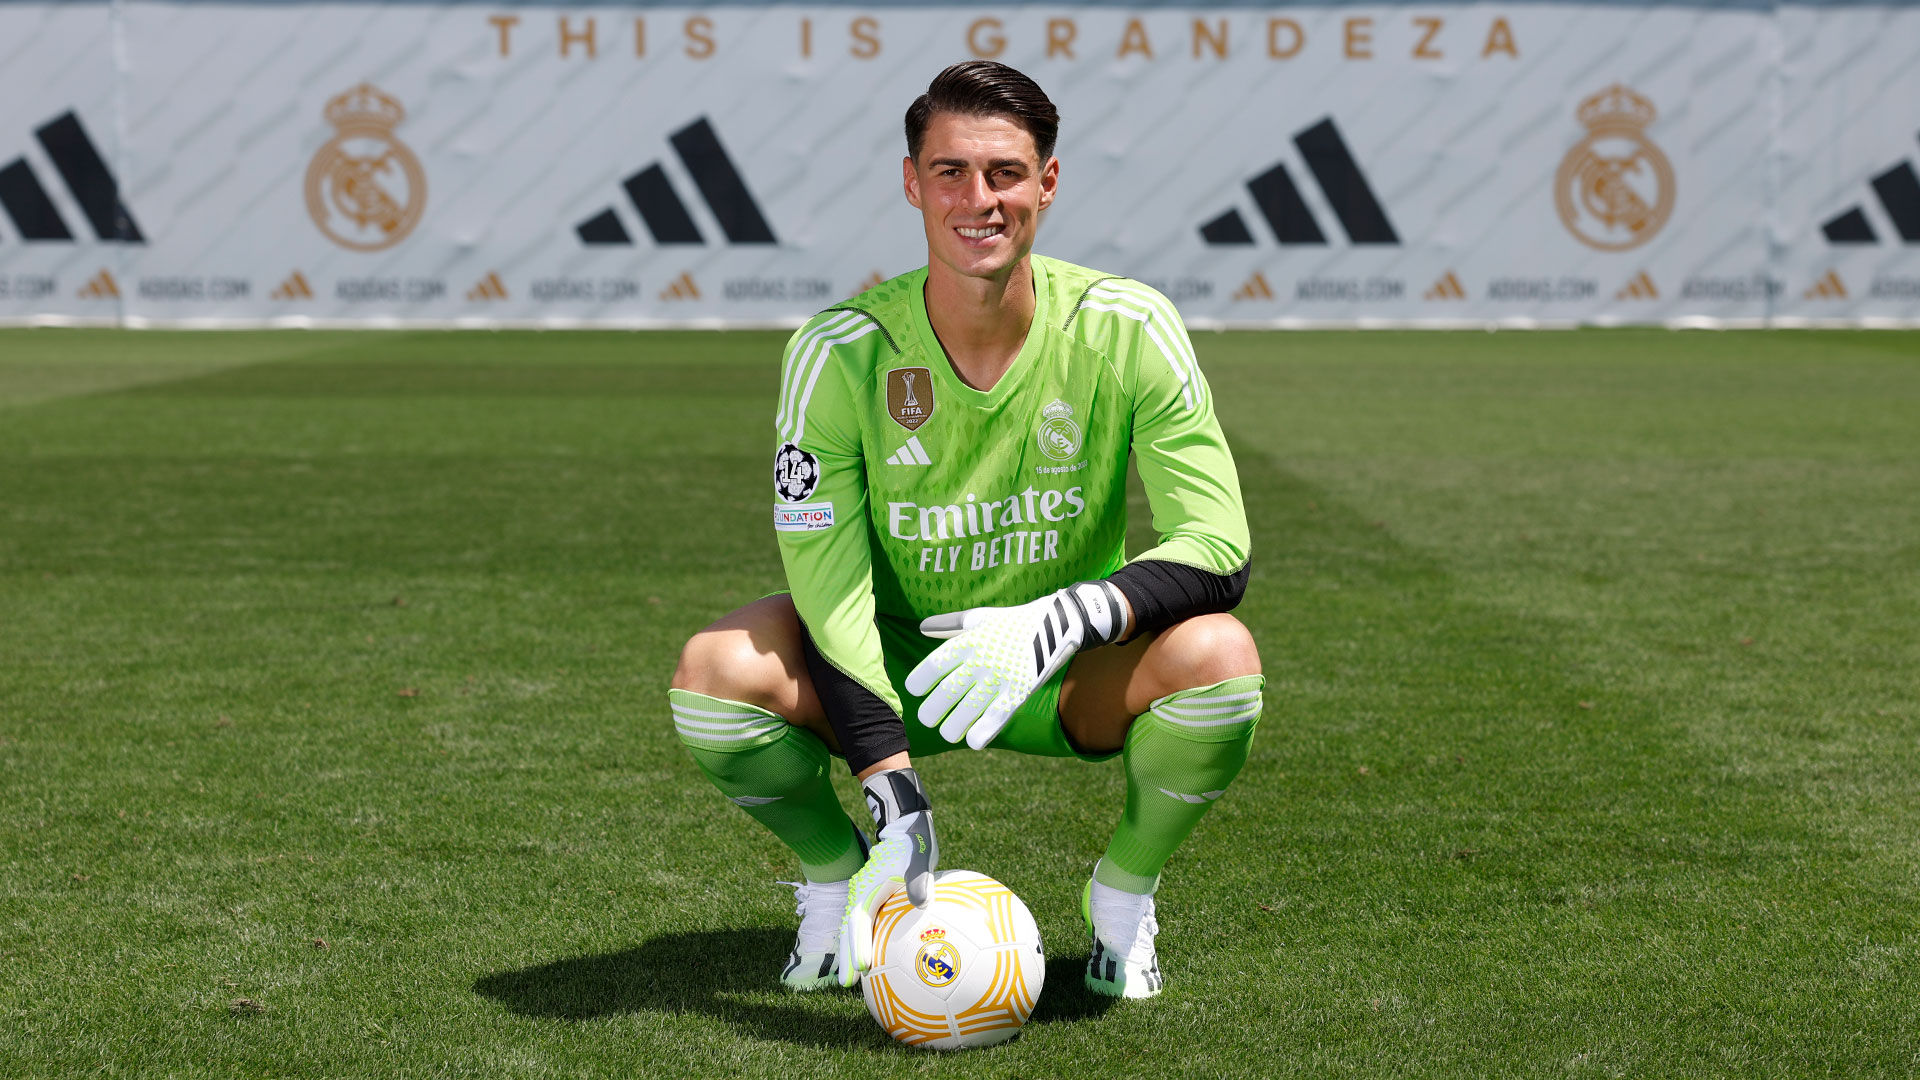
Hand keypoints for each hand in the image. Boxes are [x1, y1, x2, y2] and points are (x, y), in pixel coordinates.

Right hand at [837, 768, 936, 986]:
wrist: (906, 826)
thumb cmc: (913, 842)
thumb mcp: (918, 858)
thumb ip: (918, 880)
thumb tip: (922, 902)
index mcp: (868, 888)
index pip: (860, 921)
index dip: (859, 945)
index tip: (863, 966)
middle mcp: (861, 893)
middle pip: (850, 930)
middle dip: (847, 957)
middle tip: (848, 984)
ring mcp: (865, 895)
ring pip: (853, 928)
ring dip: (852, 952)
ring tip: (854, 977)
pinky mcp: (873, 896)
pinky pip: (864, 923)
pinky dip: (862, 941)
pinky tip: (873, 957)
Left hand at [905, 580, 1128, 749]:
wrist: (1058, 623)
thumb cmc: (1013, 622)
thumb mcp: (981, 617)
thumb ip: (950, 624)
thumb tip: (922, 628)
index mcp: (969, 641)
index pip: (935, 665)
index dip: (920, 681)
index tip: (915, 690)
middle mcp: (982, 660)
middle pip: (948, 691)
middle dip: (932, 710)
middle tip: (926, 718)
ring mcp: (1001, 677)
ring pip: (969, 709)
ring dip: (953, 726)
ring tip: (947, 734)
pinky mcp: (1020, 691)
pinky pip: (998, 716)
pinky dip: (984, 731)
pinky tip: (973, 742)